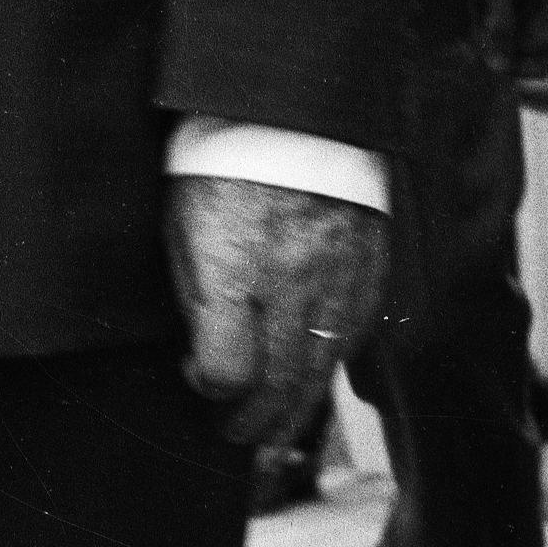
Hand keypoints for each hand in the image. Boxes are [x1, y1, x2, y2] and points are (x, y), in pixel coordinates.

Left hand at [171, 169, 387, 449]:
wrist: (290, 111)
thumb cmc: (217, 166)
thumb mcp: (179, 226)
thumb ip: (194, 296)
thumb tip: (199, 355)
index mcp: (232, 269)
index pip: (228, 371)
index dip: (208, 386)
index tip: (196, 376)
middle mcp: (290, 283)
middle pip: (278, 386)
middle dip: (253, 423)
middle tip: (234, 435)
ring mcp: (336, 280)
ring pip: (320, 371)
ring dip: (294, 411)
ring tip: (272, 428)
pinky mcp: (368, 271)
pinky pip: (351, 337)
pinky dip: (328, 367)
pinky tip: (310, 377)